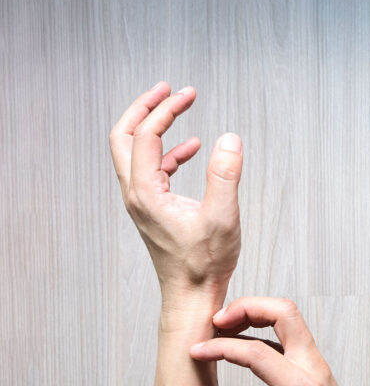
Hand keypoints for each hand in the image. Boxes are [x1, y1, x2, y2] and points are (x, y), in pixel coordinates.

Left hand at [108, 82, 243, 300]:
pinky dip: (168, 151)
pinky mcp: (153, 209)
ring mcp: (142, 202)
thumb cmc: (204, 264)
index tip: (188, 95)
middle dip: (144, 108)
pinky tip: (191, 149)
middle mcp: (136, 194)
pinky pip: (152, 169)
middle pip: (123, 137)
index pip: (145, 135)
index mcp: (145, 192)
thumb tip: (229, 138)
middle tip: (166, 89)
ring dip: (154, 126)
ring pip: (134, 151)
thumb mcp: (222, 216)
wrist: (191, 296)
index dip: (165, 109)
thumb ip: (225, 174)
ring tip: (179, 108)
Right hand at [188, 297, 369, 385]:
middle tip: (217, 320)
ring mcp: (315, 362)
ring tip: (226, 325)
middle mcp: (312, 367)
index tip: (198, 352)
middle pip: (283, 312)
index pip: (256, 352)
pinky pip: (288, 332)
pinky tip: (242, 340)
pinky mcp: (312, 363)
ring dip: (256, 312)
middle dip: (246, 307)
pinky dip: (263, 327)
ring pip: (288, 316)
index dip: (221, 347)